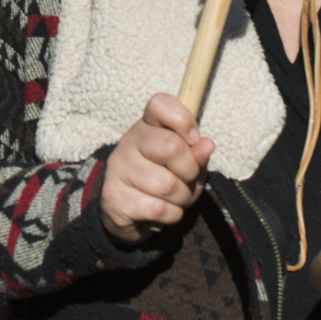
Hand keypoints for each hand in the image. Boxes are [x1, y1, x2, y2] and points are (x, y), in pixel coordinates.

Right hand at [100, 94, 213, 247]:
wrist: (127, 213)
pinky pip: (158, 208)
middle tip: (184, 180)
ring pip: (167, 185)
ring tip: (173, 199)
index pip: (160, 104)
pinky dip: (170, 215)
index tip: (193, 140)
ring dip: (181, 199)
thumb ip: (196, 154)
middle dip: (189, 172)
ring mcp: (118, 167)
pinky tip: (161, 212)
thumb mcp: (185, 166)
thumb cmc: (162, 182)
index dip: (184, 120)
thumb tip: (207, 145)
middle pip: (173, 147)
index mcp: (148, 126)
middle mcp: (129, 141)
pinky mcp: (113, 195)